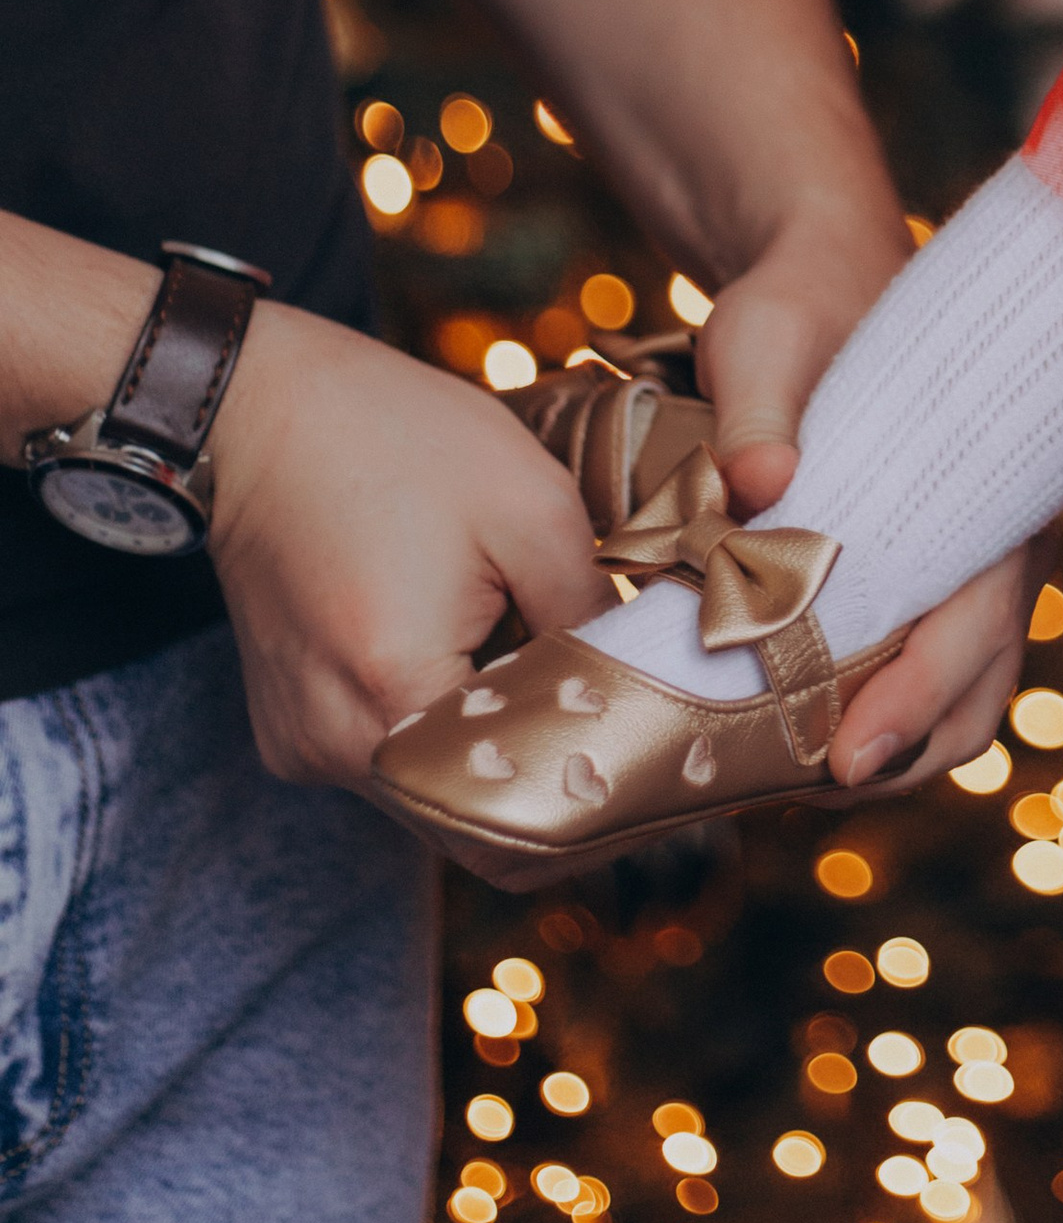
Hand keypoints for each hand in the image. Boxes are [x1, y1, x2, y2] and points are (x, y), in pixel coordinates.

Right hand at [208, 301, 608, 789]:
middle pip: (469, 814)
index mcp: (391, 695)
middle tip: (606, 709)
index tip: (640, 744)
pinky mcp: (289, 727)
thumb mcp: (532, 507)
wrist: (258, 408)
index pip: (515, 811)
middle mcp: (332, 747)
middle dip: (544, 766)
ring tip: (533, 666)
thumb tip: (644, 679)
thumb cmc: (394, 439)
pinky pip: (386, 758)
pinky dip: (437, 725)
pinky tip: (466, 656)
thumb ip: (592, 612)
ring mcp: (301, 744)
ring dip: (489, 742)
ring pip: (429, 790)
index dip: (587, 785)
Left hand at [695, 211, 1042, 794]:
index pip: (975, 624)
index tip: (847, 757)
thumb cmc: (798, 308)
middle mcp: (991, 544)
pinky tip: (783, 732)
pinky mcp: (916, 585)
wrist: (814, 280)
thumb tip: (759, 485)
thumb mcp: (765, 340)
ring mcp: (960, 573)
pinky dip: (862, 720)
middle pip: (974, 691)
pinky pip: (909, 676)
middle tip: (805, 792)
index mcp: (984, 489)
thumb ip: (758, 411)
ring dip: (882, 752)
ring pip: (951, 701)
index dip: (917, 702)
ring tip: (784, 779)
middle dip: (900, 756)